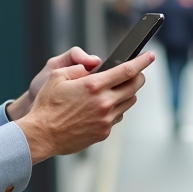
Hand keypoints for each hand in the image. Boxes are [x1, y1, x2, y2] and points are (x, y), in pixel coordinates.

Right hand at [15, 51, 154, 162]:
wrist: (42, 135)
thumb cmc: (46, 106)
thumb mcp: (57, 76)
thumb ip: (78, 68)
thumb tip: (92, 68)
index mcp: (94, 85)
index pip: (127, 70)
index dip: (142, 62)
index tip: (150, 57)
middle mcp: (104, 102)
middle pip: (134, 86)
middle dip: (139, 76)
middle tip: (136, 72)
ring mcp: (106, 119)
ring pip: (129, 102)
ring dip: (127, 93)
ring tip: (116, 90)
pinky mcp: (104, 132)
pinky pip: (118, 118)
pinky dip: (115, 110)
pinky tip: (103, 108)